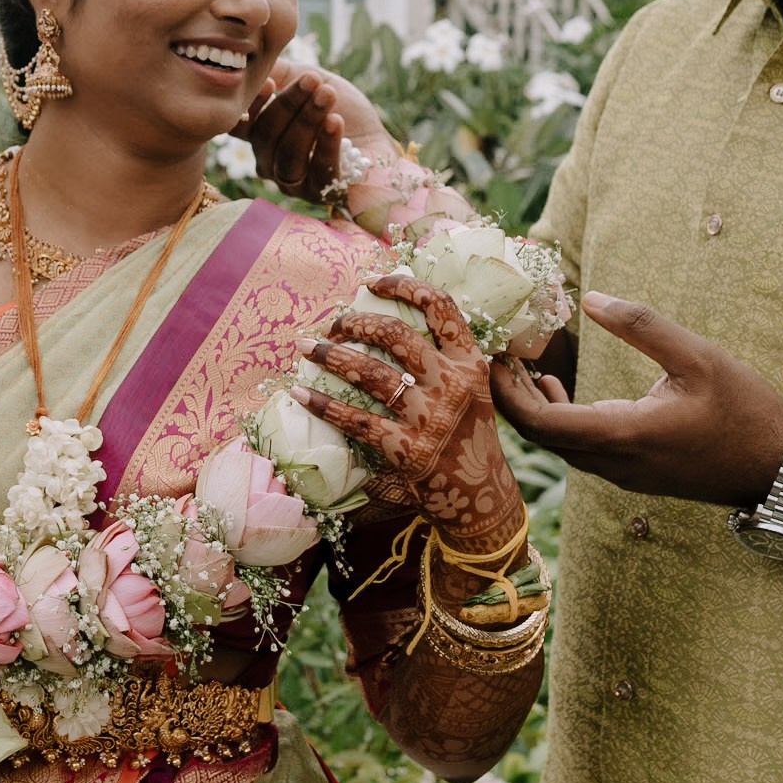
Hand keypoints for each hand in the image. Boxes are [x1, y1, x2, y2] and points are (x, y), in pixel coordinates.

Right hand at [238, 61, 396, 202]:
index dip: (249, 107)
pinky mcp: (320, 193)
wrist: (378, 143)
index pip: (239, 126)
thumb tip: (257, 62)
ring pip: (288, 155)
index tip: (271, 83)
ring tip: (328, 96)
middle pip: (265, 136)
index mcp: (261, 136)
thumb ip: (281, 71)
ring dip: (308, 121)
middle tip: (314, 80)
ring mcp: (292, 183)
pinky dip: (327, 144)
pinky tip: (336, 122)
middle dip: (289, 104)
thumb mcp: (311, 81)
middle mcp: (269, 162)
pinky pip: (318, 172)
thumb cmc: (342, 111)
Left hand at [293, 273, 523, 541]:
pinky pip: (356, 420)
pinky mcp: (409, 451)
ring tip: (306, 347)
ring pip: (370, 372)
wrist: (482, 500)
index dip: (404, 287)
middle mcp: (453, 385)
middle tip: (333, 324)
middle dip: (356, 322)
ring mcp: (431, 418)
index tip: (372, 282)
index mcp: (471, 364)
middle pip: (396, 334)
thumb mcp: (472, 392)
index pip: (441, 307)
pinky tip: (301, 395)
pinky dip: (323, 405)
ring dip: (331, 356)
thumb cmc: (468, 439)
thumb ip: (446, 360)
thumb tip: (395, 323)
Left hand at [490, 292, 782, 505]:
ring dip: (533, 408)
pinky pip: (578, 449)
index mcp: (622, 434)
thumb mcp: (698, 355)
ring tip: (523, 362)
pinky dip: (558, 419)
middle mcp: (612, 463)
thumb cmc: (745, 410)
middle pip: (539, 437)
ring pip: (557, 445)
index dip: (505, 392)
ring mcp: (621, 474)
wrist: (782, 468)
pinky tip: (557, 387)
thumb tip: (589, 298)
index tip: (492, 355)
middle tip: (499, 351)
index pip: (538, 424)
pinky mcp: (631, 473)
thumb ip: (641, 325)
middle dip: (510, 396)